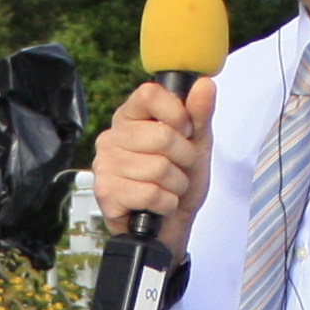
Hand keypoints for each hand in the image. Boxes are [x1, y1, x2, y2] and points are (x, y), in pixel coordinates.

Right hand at [91, 76, 217, 257]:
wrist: (171, 226)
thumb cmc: (179, 181)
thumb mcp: (197, 145)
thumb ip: (200, 114)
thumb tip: (204, 84)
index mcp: (131, 117)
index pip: (150, 93)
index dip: (176, 113)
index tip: (184, 131)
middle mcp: (112, 137)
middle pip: (162, 135)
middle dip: (184, 158)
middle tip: (179, 168)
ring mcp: (105, 165)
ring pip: (159, 167)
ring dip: (176, 185)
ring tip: (168, 189)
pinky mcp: (106, 193)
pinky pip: (151, 193)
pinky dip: (166, 203)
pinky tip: (158, 204)